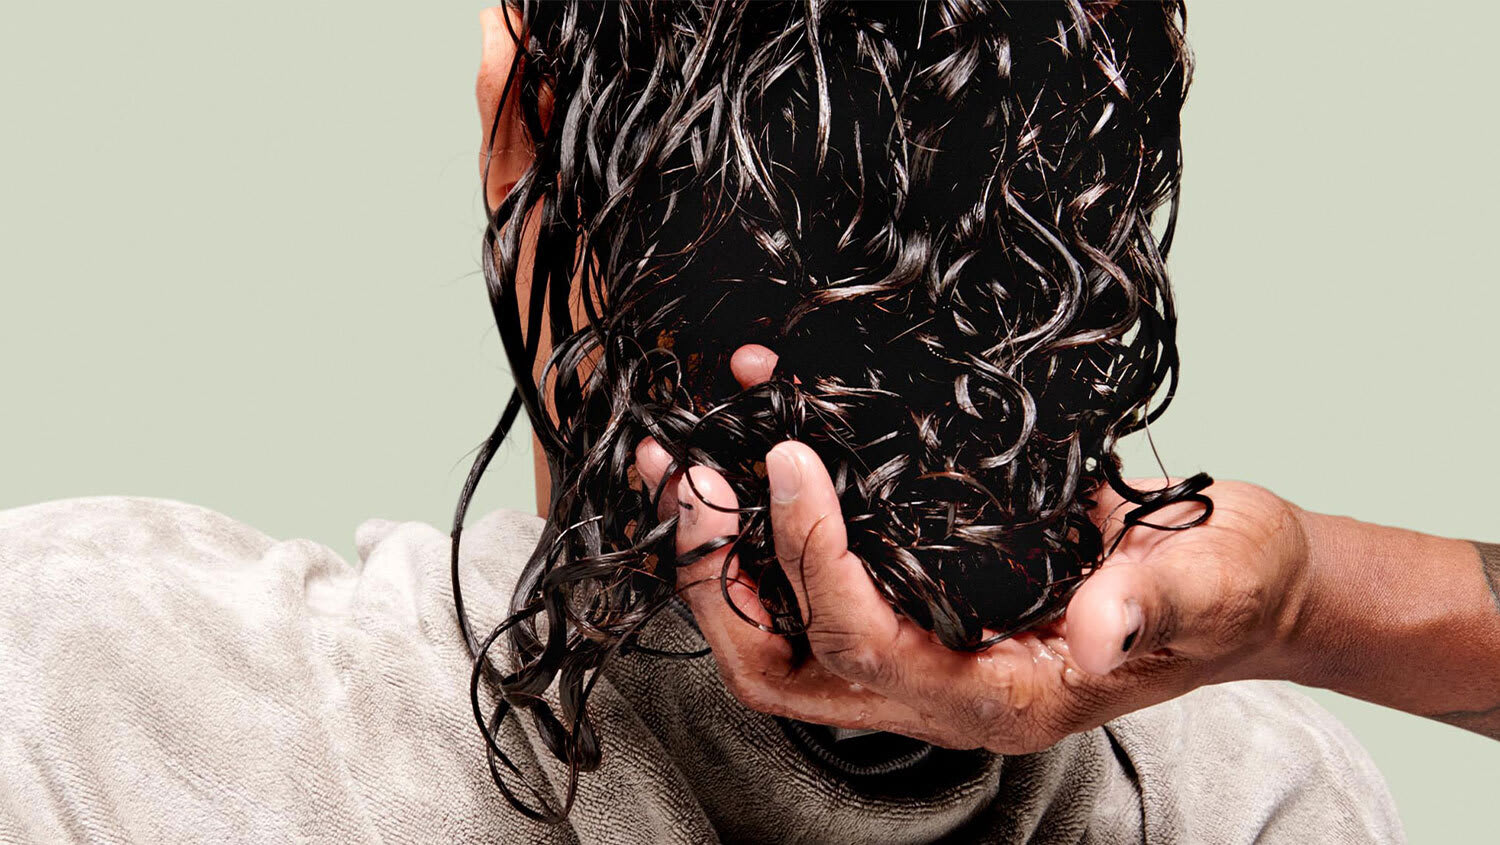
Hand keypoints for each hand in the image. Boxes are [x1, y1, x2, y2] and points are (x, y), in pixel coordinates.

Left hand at [633, 345, 1313, 752]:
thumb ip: (1150, 603)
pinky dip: (760, 543)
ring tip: (679, 469)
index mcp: (1005, 694)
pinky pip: (809, 597)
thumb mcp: (1211, 582)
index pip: (870, 643)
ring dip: (718, 566)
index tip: (791, 460)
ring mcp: (922, 653)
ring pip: (779, 645)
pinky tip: (739, 468)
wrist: (1244, 584)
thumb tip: (1096, 623)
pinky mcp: (917, 608)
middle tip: (682, 481)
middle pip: (785, 669)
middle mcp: (944, 685)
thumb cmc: (1231, 587)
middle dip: (719, 582)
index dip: (816, 557)